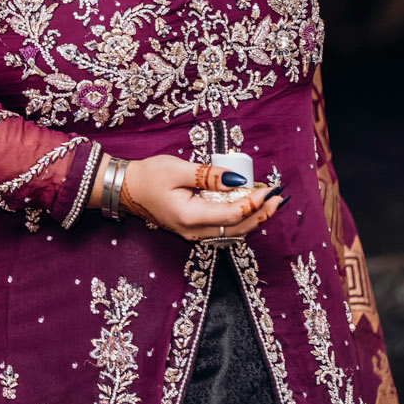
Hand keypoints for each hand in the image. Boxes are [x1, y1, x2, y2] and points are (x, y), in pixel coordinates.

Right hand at [115, 154, 282, 241]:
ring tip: (269, 205)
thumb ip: (209, 176)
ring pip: (231, 233)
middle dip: (261, 215)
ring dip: (252, 220)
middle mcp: (193, 231)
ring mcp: (192, 234)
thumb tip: (237, 180)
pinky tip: (248, 210)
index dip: (253, 203)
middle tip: (278, 198)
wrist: (126, 189)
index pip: (231, 214)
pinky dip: (239, 221)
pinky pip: (222, 230)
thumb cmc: (149, 176)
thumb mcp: (178, 169)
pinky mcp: (192, 230)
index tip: (268, 188)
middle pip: (236, 229)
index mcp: (190, 216)